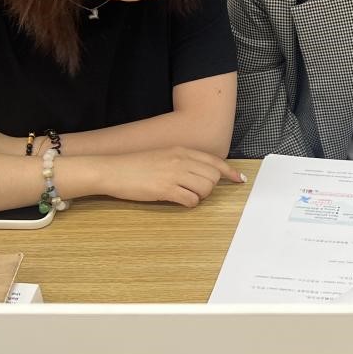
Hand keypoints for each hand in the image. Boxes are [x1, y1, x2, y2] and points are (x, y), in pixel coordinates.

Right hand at [91, 147, 246, 208]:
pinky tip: (179, 200)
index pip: (214, 161)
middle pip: (213, 177)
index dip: (229, 172)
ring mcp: (174, 174)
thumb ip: (183, 161)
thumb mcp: (163, 155)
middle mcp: (181, 160)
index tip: (239, 180)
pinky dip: (189, 203)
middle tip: (195, 191)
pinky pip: (191, 200)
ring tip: (185, 195)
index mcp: (181, 150)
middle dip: (209, 188)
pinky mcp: (165, 189)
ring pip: (205, 189)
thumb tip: (200, 173)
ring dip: (200, 196)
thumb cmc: (135, 165)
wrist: (112, 170)